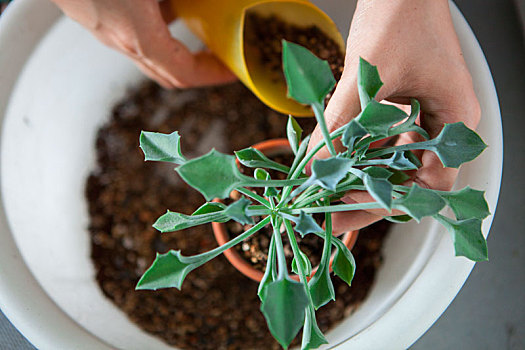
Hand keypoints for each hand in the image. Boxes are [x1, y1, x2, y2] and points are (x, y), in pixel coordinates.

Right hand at [50, 0, 235, 87]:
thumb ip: (179, 1)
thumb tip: (210, 3)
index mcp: (138, 36)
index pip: (185, 74)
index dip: (213, 76)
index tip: (232, 70)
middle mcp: (120, 40)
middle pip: (166, 74)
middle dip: (198, 71)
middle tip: (220, 60)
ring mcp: (103, 30)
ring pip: (148, 53)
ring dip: (177, 50)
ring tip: (200, 32)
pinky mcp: (92, 15)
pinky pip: (131, 33)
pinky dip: (155, 28)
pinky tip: (165, 5)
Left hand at [309, 0, 480, 232]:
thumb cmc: (400, 16)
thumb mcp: (368, 76)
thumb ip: (340, 123)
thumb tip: (313, 165)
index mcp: (454, 121)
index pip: (426, 185)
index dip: (385, 202)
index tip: (344, 207)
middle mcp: (443, 125)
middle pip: (406, 180)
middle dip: (366, 198)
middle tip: (328, 216)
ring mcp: (423, 117)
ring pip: (391, 163)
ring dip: (358, 177)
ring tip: (323, 193)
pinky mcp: (403, 107)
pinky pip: (382, 141)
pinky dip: (357, 152)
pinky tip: (331, 162)